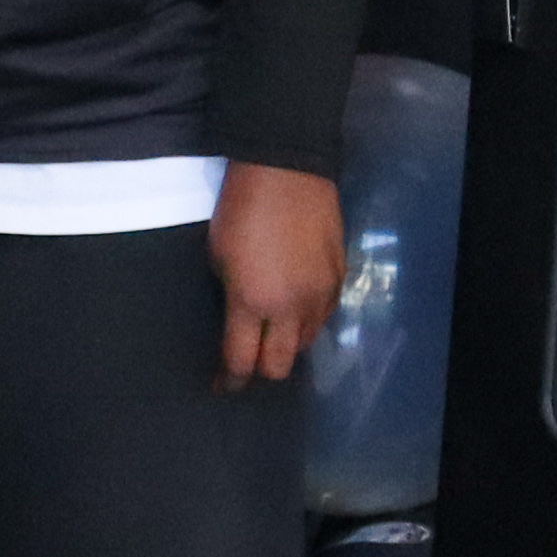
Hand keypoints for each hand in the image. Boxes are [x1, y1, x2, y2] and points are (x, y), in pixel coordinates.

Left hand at [213, 162, 345, 388]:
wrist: (286, 172)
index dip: (230, 380)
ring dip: (286, 346)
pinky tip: (294, 312)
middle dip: (261, 371)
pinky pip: (323, 316)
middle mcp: (291, 308)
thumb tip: (236, 316)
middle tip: (247, 364)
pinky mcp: (340, 278)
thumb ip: (230, 294)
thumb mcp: (216, 256)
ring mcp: (320, 295)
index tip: (221, 385)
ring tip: (271, 336)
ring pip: (306, 343)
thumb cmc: (239, 210)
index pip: (243, 361)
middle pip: (280, 365)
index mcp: (252, 303)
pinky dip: (307, 322)